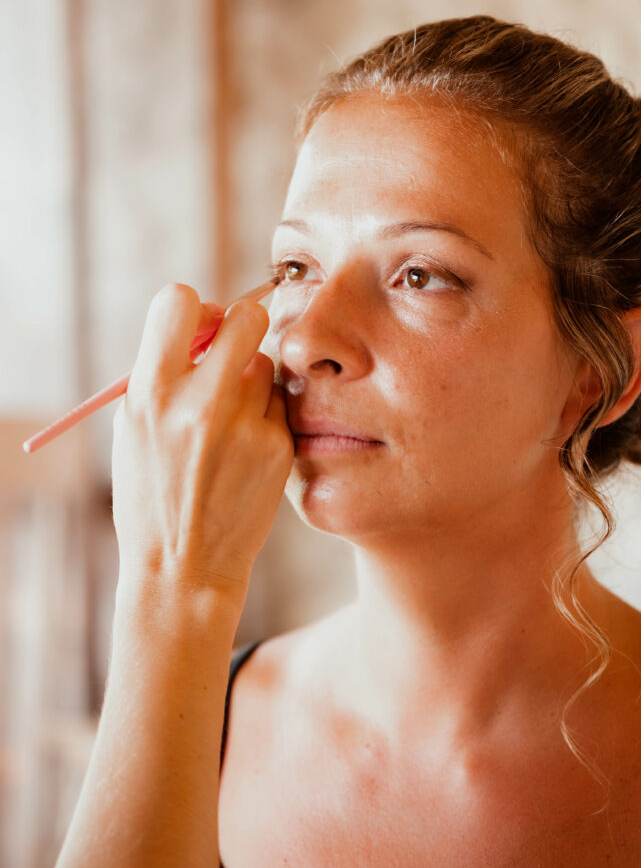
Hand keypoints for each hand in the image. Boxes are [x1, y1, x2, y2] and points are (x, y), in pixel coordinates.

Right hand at [111, 283, 292, 623]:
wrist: (183, 566)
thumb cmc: (152, 492)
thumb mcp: (133, 429)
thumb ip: (164, 372)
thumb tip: (207, 323)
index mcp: (150, 392)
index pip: (179, 300)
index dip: (192, 308)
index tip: (197, 330)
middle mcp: (198, 403)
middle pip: (246, 316)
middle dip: (240, 325)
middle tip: (232, 352)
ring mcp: (243, 426)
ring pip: (265, 363)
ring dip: (251, 380)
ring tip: (229, 422)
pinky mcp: (276, 447)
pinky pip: (278, 404)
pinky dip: (265, 416)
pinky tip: (246, 450)